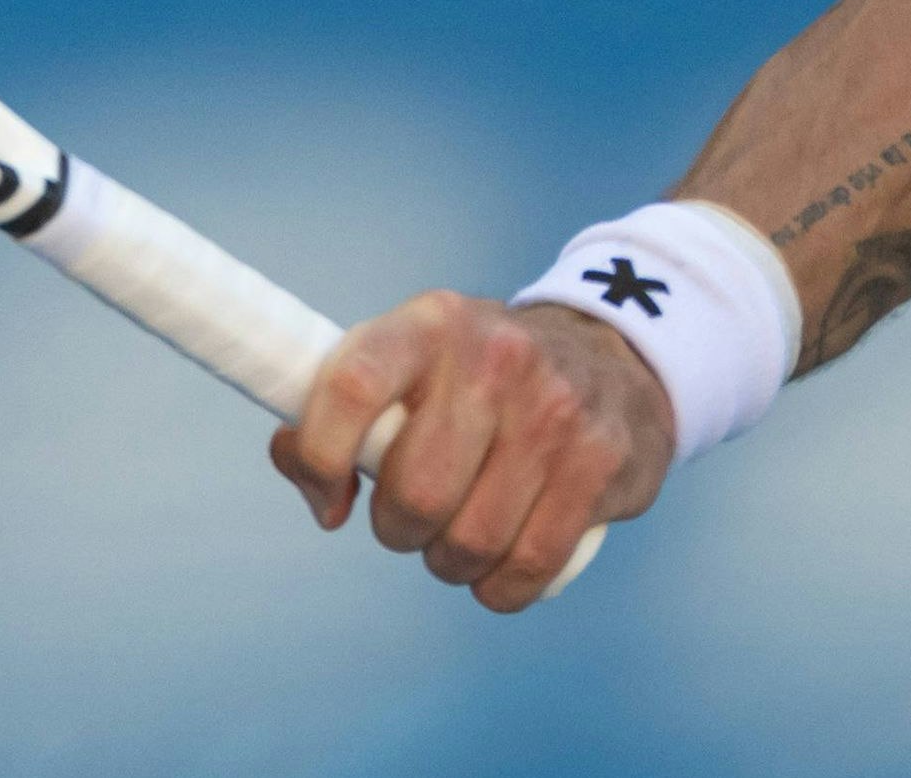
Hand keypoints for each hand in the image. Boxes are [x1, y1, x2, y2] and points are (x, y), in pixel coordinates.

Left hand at [274, 294, 673, 612]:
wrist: (614, 359)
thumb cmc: (483, 379)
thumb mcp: (415, 360)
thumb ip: (345, 407)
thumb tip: (296, 461)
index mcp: (432, 324)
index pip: (351, 387)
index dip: (321, 457)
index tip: (330, 500)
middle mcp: (496, 357)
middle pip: (415, 495)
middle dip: (401, 529)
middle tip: (416, 518)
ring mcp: (556, 409)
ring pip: (470, 542)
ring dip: (452, 561)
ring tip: (462, 533)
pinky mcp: (602, 461)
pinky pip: (528, 567)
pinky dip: (501, 587)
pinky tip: (501, 565)